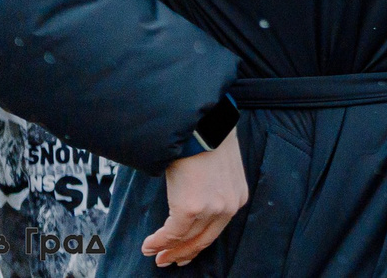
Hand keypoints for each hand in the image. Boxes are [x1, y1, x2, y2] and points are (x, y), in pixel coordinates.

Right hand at [142, 131, 245, 267]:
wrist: (200, 125)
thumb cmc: (206, 139)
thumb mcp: (218, 167)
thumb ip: (212, 188)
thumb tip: (193, 200)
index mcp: (237, 196)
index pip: (216, 229)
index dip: (197, 244)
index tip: (184, 253)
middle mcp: (228, 206)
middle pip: (203, 240)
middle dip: (182, 253)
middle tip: (166, 260)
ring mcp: (211, 209)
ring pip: (185, 238)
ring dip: (166, 249)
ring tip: (153, 253)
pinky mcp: (191, 208)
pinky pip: (171, 233)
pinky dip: (158, 241)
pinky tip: (148, 244)